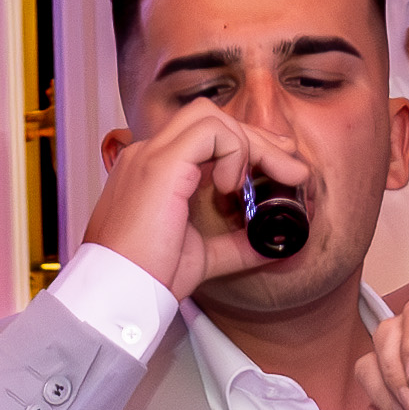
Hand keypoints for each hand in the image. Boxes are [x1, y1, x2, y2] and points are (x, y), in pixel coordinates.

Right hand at [78, 95, 315, 304]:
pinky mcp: (159, 165)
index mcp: (153, 171)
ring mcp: (150, 155)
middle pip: (210, 118)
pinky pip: (210, 132)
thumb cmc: (145, 277)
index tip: (277, 163)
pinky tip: (233, 186)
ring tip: (271, 178)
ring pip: (210, 116)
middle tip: (291, 167)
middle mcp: (147, 155)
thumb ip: (235, 244)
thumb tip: (270, 244)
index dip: (244, 143)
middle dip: (257, 138)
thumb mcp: (202, 256)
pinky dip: (233, 151)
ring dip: (249, 143)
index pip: (202, 135)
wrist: (117, 293)